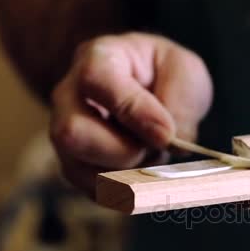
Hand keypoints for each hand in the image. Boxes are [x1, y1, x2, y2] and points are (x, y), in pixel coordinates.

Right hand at [50, 33, 212, 194]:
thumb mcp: (184, 70)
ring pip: (82, 171)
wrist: (148, 88)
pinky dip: (129, 190)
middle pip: (72, 133)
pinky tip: (146, 172)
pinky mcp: (75, 168)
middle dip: (125, 151)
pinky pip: (96, 192)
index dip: (133, 112)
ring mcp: (65, 136)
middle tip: (157, 146)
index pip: (97, 81)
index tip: (166, 134)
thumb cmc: (163, 74)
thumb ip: (181, 100)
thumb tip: (173, 141)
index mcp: (98, 58)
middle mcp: (69, 96)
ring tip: (153, 156)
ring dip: (130, 174)